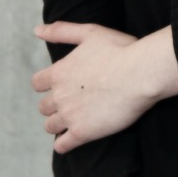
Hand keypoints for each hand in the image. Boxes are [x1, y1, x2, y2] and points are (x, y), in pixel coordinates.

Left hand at [32, 22, 177, 152]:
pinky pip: (62, 146)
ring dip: (58, 124)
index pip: (37, 84)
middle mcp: (59, 95)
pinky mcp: (83, 133)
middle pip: (43, 107)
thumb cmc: (120, 49)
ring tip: (73, 120)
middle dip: (54, 105)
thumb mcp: (90, 32)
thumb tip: (36, 30)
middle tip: (71, 103)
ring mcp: (70, 116)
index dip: (47, 85)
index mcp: (59, 72)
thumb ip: (61, 31)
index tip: (60, 85)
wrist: (141, 73)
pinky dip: (63, 144)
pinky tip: (71, 140)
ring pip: (50, 126)